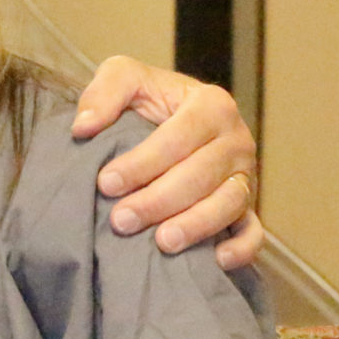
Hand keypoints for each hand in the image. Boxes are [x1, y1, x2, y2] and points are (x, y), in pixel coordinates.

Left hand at [71, 55, 261, 269]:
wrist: (167, 122)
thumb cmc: (146, 101)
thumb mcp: (125, 77)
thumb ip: (105, 91)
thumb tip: (84, 127)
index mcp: (211, 105)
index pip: (179, 137)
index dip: (142, 162)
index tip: (105, 183)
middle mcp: (236, 140)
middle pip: (201, 175)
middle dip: (159, 200)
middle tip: (121, 220)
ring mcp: (245, 176)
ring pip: (228, 204)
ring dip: (196, 226)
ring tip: (162, 243)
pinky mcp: (247, 207)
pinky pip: (254, 231)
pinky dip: (242, 247)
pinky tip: (217, 261)